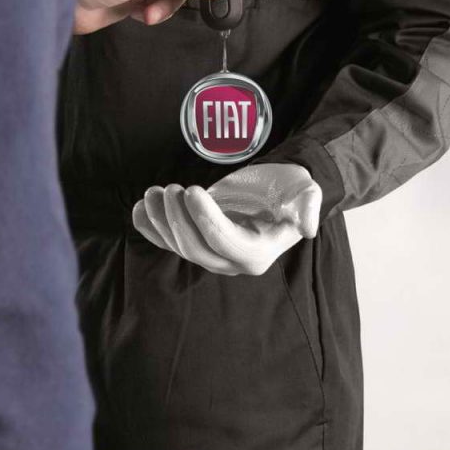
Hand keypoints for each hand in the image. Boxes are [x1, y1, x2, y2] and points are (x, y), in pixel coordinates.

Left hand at [132, 164, 322, 275]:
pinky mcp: (197, 243)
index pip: (224, 242)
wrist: (279, 188)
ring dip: (161, 220)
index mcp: (258, 253)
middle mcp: (232, 262)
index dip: (205, 218)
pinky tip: (140, 208)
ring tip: (154, 192)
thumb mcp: (307, 192)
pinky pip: (168, 242)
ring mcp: (212, 255)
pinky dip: (150, 227)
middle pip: (197, 248)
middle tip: (171, 188)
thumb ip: (309, 207)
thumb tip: (308, 228)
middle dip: (178, 219)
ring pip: (179, 246)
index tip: (192, 190)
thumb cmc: (291, 188)